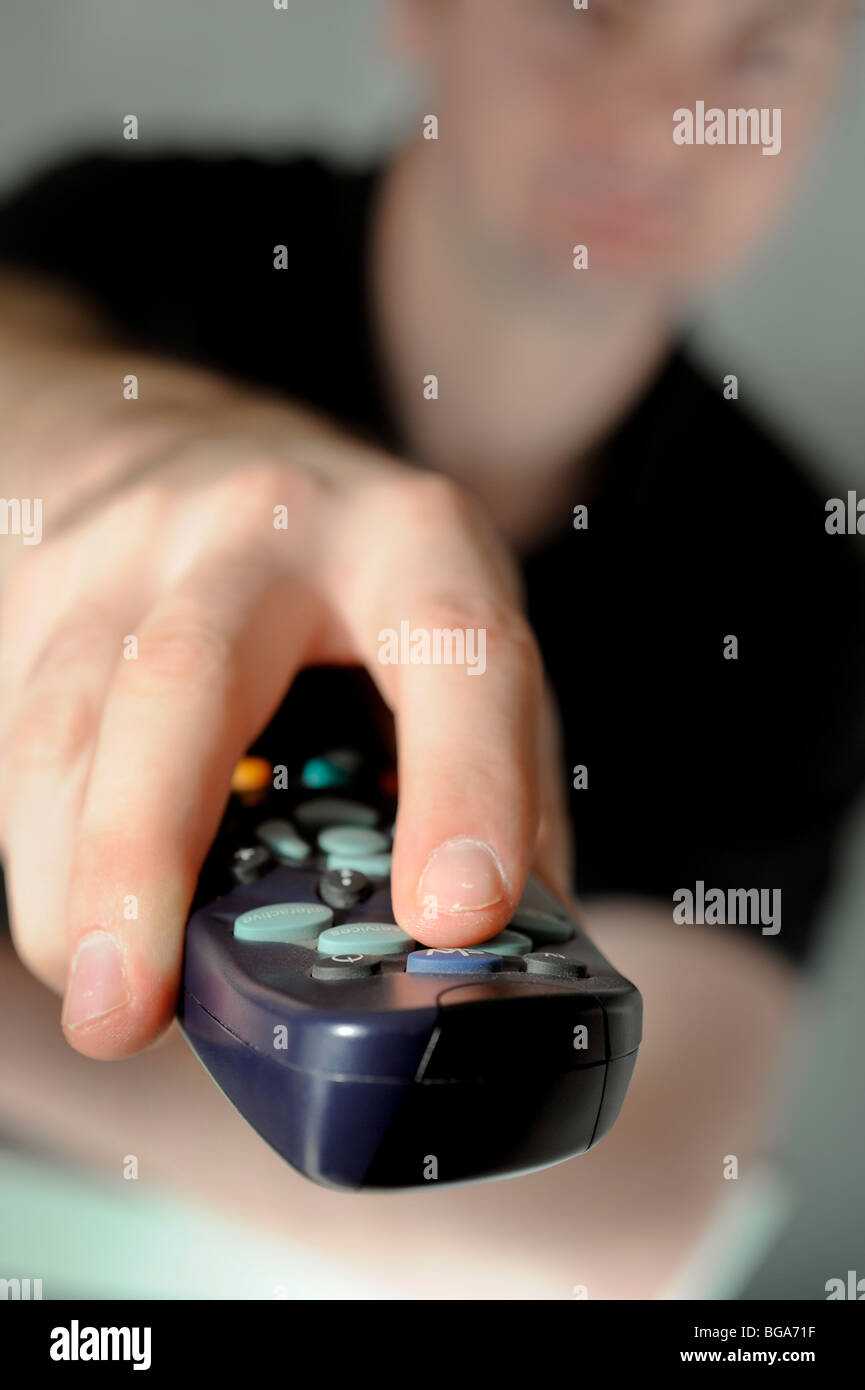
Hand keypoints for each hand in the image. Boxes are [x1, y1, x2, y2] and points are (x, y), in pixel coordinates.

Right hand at [0, 425, 572, 1058]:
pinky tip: (77, 913)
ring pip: (68, 723)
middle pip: (187, 681)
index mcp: (413, 542)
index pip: (454, 648)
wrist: (192, 446)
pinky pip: (16, 734)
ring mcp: (136, 546)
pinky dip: (40, 849)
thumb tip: (510, 963)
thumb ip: (498, 787)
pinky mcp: (42, 584)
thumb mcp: (457, 644)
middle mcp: (267, 524)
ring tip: (108, 1006)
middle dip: (149, 857)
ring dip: (71, 883)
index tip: (450, 916)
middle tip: (138, 1012)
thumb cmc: (354, 581)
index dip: (463, 783)